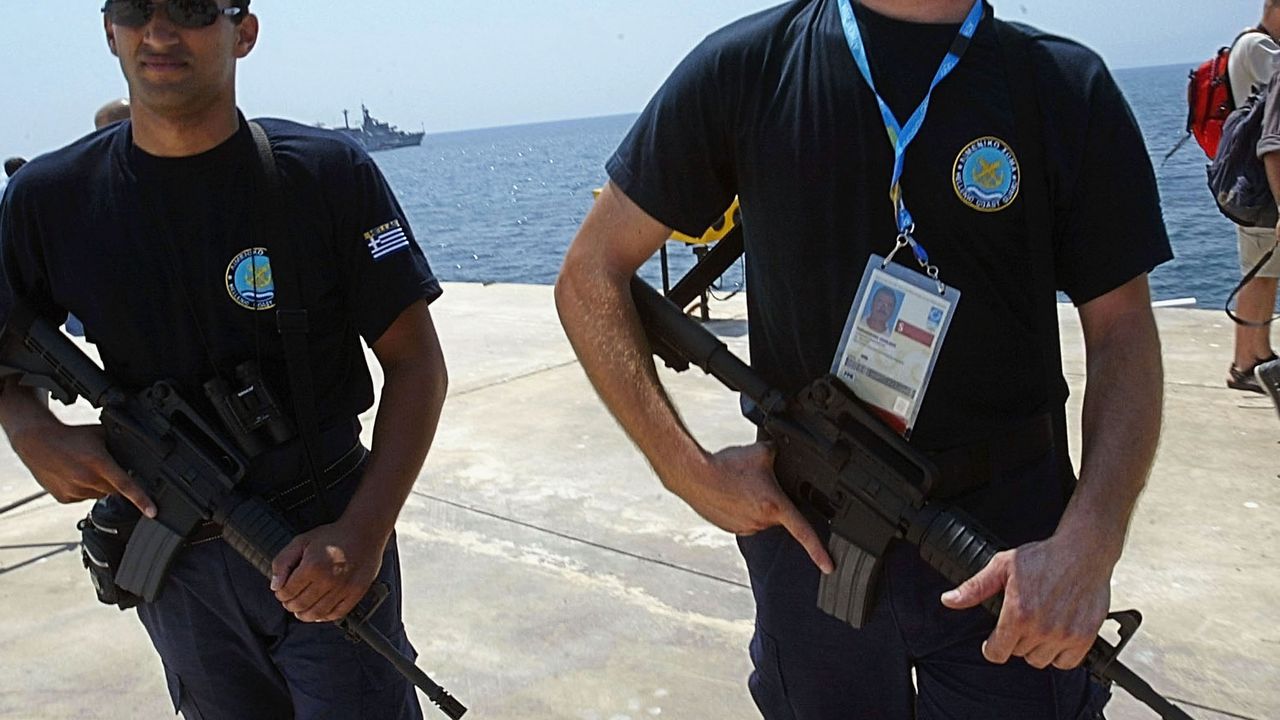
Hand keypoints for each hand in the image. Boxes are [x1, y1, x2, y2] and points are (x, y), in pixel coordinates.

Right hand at [9, 421, 154, 515]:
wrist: (37, 441)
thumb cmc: (69, 436)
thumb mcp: (100, 435)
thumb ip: (119, 445)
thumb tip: (140, 451)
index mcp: (99, 463)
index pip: (126, 485)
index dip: (141, 499)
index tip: (152, 512)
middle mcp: (87, 479)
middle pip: (114, 490)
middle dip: (115, 482)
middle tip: (103, 467)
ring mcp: (75, 490)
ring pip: (99, 495)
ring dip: (98, 486)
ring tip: (85, 468)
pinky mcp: (65, 497)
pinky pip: (84, 497)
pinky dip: (84, 489)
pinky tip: (75, 475)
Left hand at [270, 519, 387, 622]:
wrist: (364, 532)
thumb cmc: (333, 535)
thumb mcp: (301, 541)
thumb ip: (282, 561)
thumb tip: (275, 585)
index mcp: (312, 566)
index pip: (287, 592)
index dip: (280, 594)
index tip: (282, 592)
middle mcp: (328, 580)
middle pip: (300, 605)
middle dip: (290, 605)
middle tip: (290, 601)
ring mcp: (343, 588)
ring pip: (317, 613)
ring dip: (304, 615)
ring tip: (301, 609)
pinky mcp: (356, 593)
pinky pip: (337, 613)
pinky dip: (325, 617)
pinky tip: (320, 612)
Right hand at [669, 441, 832, 573]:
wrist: (694, 475)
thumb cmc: (725, 466)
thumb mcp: (761, 451)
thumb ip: (779, 454)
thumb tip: (787, 451)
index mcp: (774, 506)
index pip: (804, 533)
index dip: (819, 551)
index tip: (829, 566)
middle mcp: (761, 521)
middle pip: (779, 514)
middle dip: (773, 500)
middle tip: (758, 482)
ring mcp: (745, 527)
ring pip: (760, 516)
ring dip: (756, 504)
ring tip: (740, 486)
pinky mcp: (730, 528)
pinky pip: (745, 520)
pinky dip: (741, 508)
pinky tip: (731, 493)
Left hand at [940, 535, 1111, 669]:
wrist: (1083, 552)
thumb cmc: (1043, 557)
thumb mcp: (1002, 566)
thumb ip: (975, 588)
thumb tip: (949, 600)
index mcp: (1018, 613)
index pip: (997, 653)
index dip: (992, 647)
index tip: (994, 641)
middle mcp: (1041, 628)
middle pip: (1019, 654)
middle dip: (1015, 640)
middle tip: (1022, 620)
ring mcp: (1065, 635)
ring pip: (1041, 660)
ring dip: (1036, 648)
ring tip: (1038, 627)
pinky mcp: (1084, 637)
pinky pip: (1066, 663)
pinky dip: (1060, 655)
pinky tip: (1056, 636)